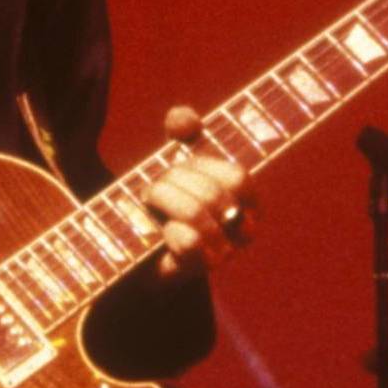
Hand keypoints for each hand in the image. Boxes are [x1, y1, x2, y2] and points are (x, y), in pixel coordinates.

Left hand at [142, 105, 252, 280]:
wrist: (141, 249)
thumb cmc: (167, 202)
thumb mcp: (176, 159)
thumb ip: (183, 130)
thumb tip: (184, 117)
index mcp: (247, 200)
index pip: (238, 177)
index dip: (204, 165)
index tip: (179, 164)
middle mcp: (243, 229)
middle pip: (213, 192)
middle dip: (174, 180)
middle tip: (154, 186)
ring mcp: (224, 252)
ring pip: (197, 213)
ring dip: (164, 201)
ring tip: (150, 204)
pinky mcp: (198, 270)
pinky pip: (190, 242)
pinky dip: (170, 231)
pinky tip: (163, 232)